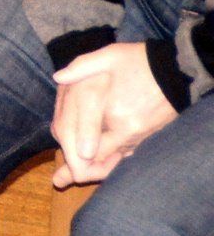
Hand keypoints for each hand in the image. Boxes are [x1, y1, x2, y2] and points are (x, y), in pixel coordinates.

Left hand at [51, 44, 178, 186]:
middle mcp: (127, 128)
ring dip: (93, 169)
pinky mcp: (149, 138)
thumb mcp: (110, 56)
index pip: (87, 137)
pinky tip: (97, 170)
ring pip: (113, 161)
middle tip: (60, 179)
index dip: (71, 151)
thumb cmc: (140, 61)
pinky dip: (112, 164)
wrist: (176, 71)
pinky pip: (128, 157)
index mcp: (114, 108)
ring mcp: (140, 135)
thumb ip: (81, 67)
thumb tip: (58, 77)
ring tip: (70, 179)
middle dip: (78, 167)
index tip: (64, 165)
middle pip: (98, 157)